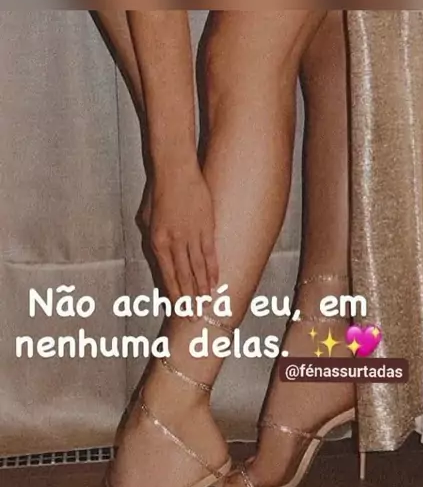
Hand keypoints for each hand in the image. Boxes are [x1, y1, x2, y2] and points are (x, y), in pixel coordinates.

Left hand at [140, 165, 218, 300]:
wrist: (174, 171)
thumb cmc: (157, 193)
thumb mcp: (145, 218)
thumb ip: (152, 240)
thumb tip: (158, 258)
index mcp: (157, 242)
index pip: (167, 275)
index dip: (173, 294)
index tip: (178, 309)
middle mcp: (174, 243)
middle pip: (183, 276)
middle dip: (188, 298)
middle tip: (192, 315)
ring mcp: (191, 236)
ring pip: (198, 268)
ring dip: (202, 288)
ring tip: (205, 303)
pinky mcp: (206, 228)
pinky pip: (209, 254)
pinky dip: (212, 270)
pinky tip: (214, 283)